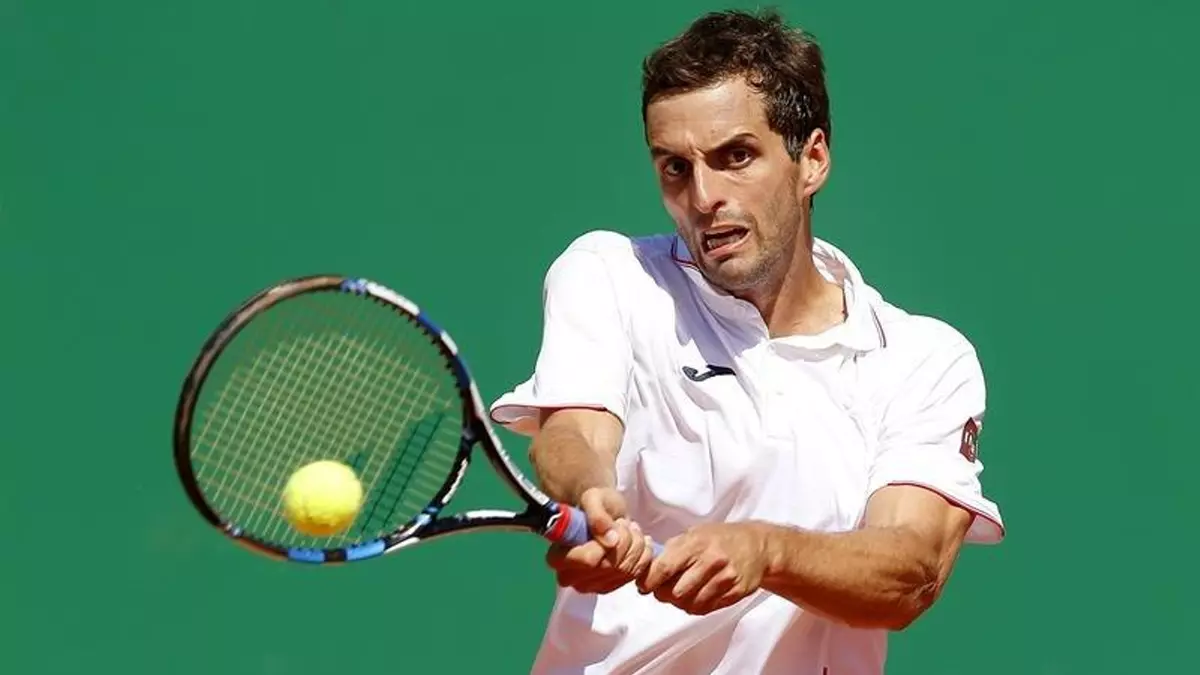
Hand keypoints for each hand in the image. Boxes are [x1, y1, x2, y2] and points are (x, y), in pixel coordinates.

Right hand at [545, 487, 653, 594]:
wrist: (601, 514)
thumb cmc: (593, 505)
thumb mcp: (593, 498)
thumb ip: (597, 515)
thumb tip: (610, 539)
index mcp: (558, 557)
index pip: (589, 560)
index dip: (607, 541)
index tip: (614, 524)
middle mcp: (570, 577)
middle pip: (611, 566)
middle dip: (626, 540)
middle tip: (625, 523)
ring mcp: (590, 586)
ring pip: (625, 571)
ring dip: (636, 545)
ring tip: (631, 529)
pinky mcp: (608, 587)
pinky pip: (634, 575)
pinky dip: (643, 555)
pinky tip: (638, 541)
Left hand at [636, 522, 767, 615]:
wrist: (758, 545)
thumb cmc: (721, 538)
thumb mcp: (695, 533)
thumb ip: (673, 549)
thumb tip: (648, 566)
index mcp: (696, 544)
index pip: (664, 567)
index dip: (649, 581)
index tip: (642, 586)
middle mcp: (711, 561)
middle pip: (676, 591)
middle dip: (663, 594)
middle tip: (660, 590)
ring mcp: (724, 578)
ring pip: (690, 604)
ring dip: (679, 602)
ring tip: (678, 593)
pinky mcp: (734, 592)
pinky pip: (706, 608)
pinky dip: (696, 606)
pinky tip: (695, 596)